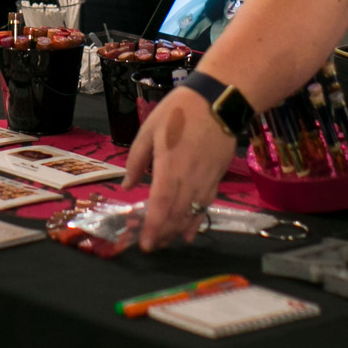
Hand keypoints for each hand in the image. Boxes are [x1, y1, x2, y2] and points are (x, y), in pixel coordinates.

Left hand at [123, 87, 237, 251]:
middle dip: (163, 233)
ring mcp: (205, 179)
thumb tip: (128, 185)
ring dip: (178, 230)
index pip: (161, 203)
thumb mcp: (148, 129)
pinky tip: (189, 233)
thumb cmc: (179, 111)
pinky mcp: (216, 177)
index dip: (154, 225)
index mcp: (169, 164)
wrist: (219, 101)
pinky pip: (206, 205)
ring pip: (192, 212)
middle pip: (176, 213)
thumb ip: (136, 160)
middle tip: (151, 246)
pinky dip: (197, 221)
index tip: (145, 243)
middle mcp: (189, 177)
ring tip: (165, 242)